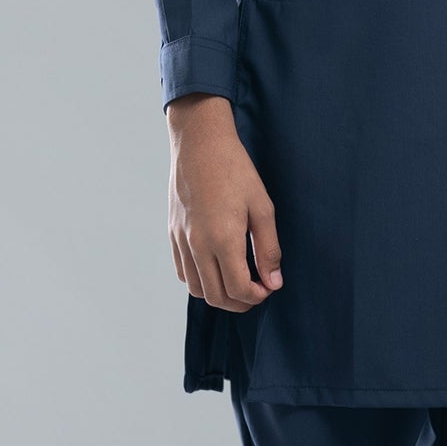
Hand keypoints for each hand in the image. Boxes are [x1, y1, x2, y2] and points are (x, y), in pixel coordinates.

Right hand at [167, 96, 282, 313]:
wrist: (199, 142)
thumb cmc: (235, 170)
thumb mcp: (262, 207)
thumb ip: (268, 249)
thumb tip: (273, 282)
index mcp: (223, 239)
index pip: (238, 289)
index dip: (256, 297)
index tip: (268, 288)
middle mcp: (198, 245)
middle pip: (215, 296)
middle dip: (239, 303)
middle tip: (256, 292)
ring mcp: (181, 240)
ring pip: (196, 288)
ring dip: (218, 294)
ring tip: (237, 283)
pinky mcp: (172, 233)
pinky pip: (183, 271)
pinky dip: (199, 280)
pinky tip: (216, 267)